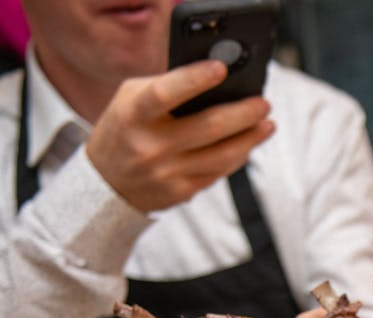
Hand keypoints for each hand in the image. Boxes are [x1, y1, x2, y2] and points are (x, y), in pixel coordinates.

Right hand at [86, 60, 274, 211]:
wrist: (105, 183)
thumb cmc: (125, 129)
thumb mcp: (130, 99)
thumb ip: (166, 85)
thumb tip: (218, 80)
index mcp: (133, 114)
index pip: (166, 94)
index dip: (195, 80)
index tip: (221, 69)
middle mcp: (149, 146)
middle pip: (208, 127)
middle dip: (243, 114)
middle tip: (263, 104)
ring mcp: (165, 173)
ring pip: (221, 155)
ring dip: (250, 139)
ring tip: (267, 125)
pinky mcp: (179, 192)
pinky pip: (218, 173)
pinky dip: (237, 157)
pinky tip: (247, 145)